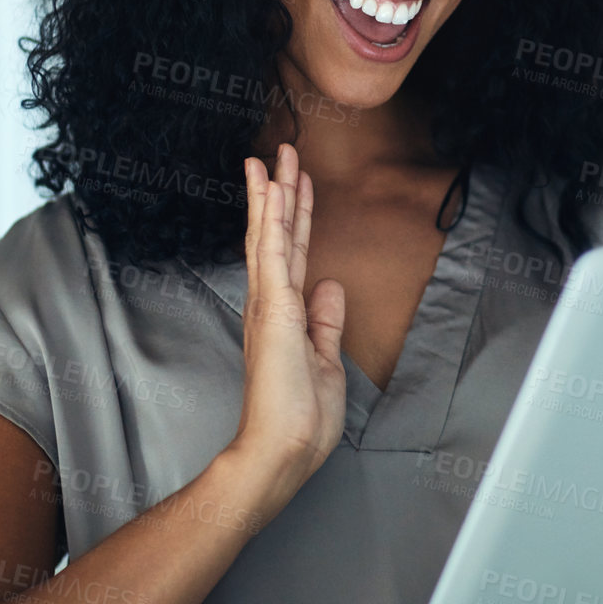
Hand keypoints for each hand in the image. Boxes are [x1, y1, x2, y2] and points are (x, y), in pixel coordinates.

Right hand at [231, 144, 348, 501]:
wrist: (282, 450)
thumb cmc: (300, 418)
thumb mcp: (325, 360)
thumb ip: (326, 322)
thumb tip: (332, 287)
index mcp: (284, 314)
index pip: (293, 254)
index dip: (296, 217)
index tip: (296, 184)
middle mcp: (271, 303)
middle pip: (277, 236)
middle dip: (280, 192)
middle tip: (281, 153)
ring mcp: (270, 305)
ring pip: (271, 237)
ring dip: (274, 195)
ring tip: (274, 158)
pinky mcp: (274, 312)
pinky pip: (274, 255)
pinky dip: (274, 221)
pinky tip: (274, 193)